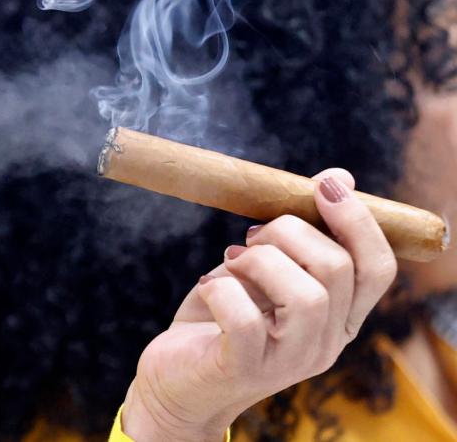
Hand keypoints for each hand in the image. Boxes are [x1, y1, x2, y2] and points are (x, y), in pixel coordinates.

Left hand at [121, 169, 397, 441]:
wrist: (177, 378)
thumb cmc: (221, 317)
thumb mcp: (261, 268)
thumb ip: (298, 233)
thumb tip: (342, 177)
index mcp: (338, 316)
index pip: (378, 268)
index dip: (357, 221)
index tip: (324, 185)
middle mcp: (325, 342)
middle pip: (337, 269)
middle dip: (288, 232)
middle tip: (250, 238)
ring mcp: (289, 361)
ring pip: (306, 296)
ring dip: (260, 261)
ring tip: (231, 263)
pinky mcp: (244, 369)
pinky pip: (246, 320)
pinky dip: (222, 289)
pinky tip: (208, 287)